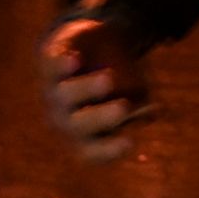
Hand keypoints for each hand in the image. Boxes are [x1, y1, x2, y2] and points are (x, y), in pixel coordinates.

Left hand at [39, 0, 155, 160]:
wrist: (94, 46)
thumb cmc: (120, 79)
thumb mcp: (137, 94)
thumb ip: (141, 105)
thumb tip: (148, 112)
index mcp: (88, 135)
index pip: (94, 151)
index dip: (108, 150)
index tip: (129, 142)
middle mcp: (67, 120)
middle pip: (78, 126)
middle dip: (100, 118)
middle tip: (123, 108)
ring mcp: (55, 93)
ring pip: (65, 97)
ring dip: (85, 90)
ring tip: (108, 80)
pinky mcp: (49, 65)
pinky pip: (51, 68)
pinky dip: (61, 66)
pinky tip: (75, 61)